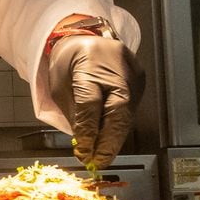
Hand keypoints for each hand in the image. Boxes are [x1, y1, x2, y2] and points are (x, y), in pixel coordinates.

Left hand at [48, 35, 144, 168]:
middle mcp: (116, 69)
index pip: (90, 104)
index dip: (88, 131)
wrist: (87, 38)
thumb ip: (73, 111)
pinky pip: (130, 109)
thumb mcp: (59, 84)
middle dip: (107, 142)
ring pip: (126, 114)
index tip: (83, 151)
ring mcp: (132, 74)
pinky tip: (110, 140)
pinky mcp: (140, 81)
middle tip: (98, 161)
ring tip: (102, 156)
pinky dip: (119, 127)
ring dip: (114, 138)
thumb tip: (84, 142)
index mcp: (89, 63)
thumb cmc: (68, 61)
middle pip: (116, 112)